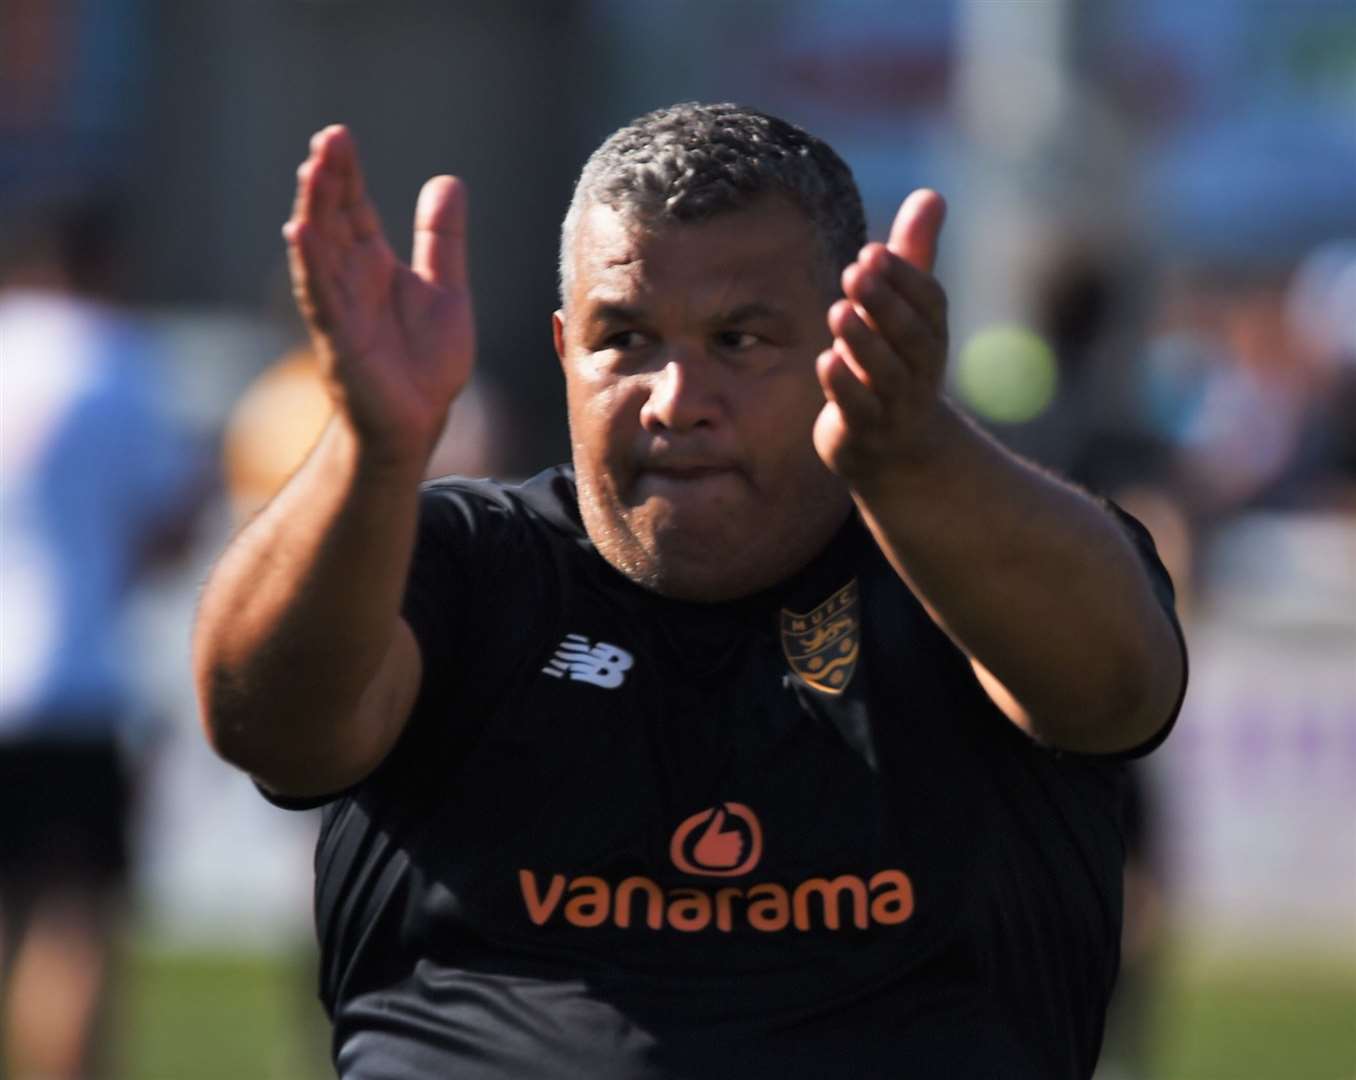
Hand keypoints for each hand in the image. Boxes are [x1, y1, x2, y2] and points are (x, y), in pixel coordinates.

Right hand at [284, 125, 474, 466]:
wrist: (420, 422)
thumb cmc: (424, 363)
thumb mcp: (446, 290)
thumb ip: (442, 240)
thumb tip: (447, 181)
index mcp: (373, 266)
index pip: (353, 209)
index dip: (346, 174)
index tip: (338, 136)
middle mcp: (350, 281)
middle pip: (333, 221)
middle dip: (329, 181)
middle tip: (327, 139)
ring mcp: (341, 309)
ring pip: (321, 252)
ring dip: (314, 211)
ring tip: (311, 171)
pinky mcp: (340, 341)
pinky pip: (321, 297)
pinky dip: (311, 265)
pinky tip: (300, 233)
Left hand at [813, 189, 950, 494]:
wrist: (899, 452)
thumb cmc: (898, 364)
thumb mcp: (908, 311)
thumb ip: (915, 255)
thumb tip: (932, 193)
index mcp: (931, 336)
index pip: (929, 303)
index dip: (905, 278)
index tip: (872, 252)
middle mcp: (920, 370)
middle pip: (910, 336)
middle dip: (885, 303)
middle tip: (852, 271)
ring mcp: (895, 404)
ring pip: (886, 374)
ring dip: (864, 341)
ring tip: (838, 311)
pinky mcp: (866, 432)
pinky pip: (859, 411)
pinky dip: (844, 387)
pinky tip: (826, 361)